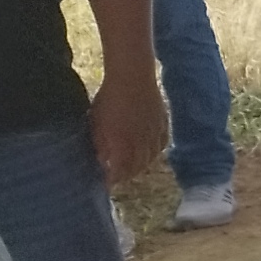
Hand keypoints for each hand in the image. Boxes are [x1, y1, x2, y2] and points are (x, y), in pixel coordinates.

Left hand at [92, 67, 164, 184]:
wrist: (132, 76)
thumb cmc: (109, 98)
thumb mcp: (97, 123)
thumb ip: (100, 144)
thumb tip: (102, 161)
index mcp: (123, 144)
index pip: (119, 172)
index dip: (112, 180)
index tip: (105, 184)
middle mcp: (142, 143)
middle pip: (137, 168)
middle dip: (126, 175)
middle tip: (117, 177)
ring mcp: (154, 134)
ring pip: (150, 158)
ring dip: (140, 166)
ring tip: (132, 167)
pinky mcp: (163, 124)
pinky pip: (161, 145)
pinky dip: (154, 152)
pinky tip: (149, 152)